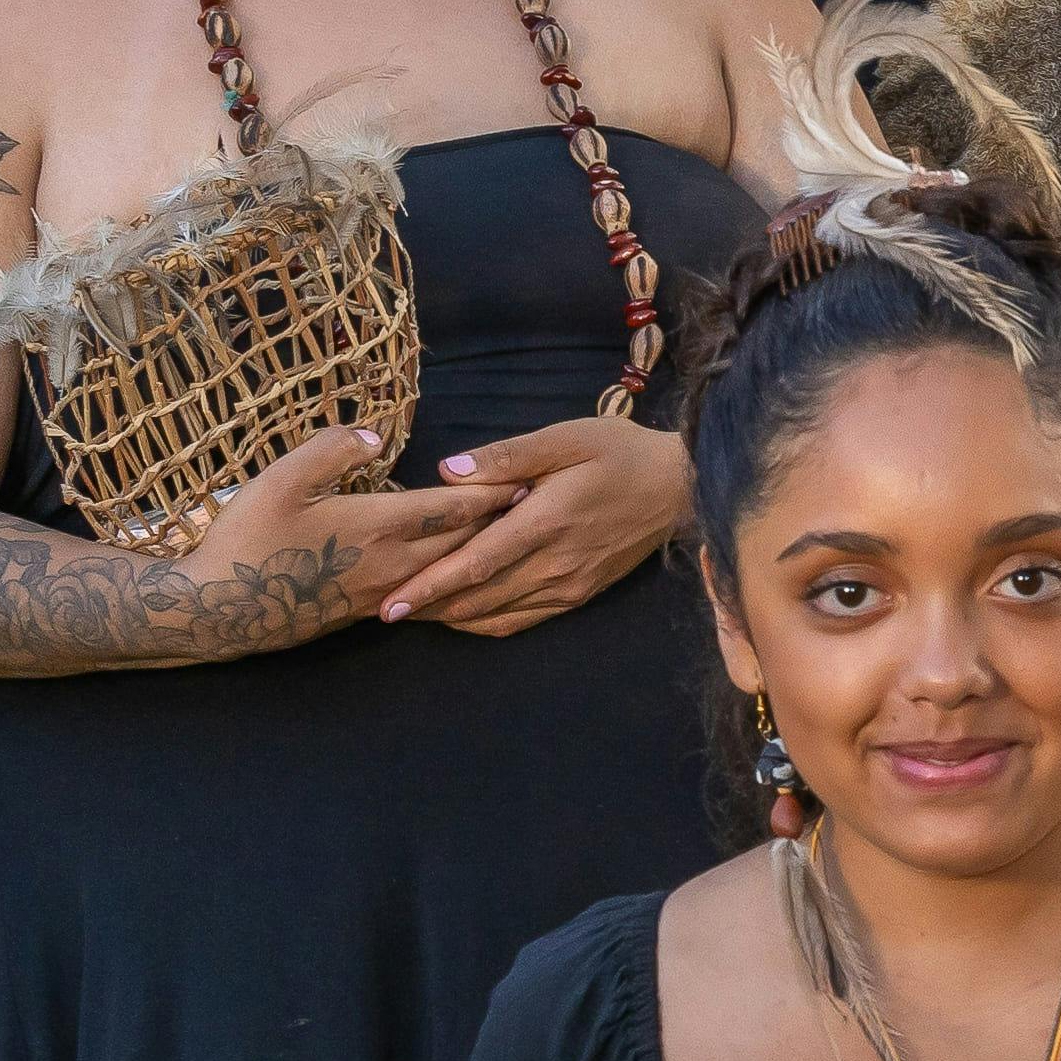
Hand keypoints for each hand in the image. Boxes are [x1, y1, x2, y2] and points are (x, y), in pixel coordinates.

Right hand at [173, 426, 499, 635]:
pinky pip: (425, 593)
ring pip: (446, 571)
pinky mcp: (365, 611)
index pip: (449, 507)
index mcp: (376, 527)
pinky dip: (450, 581)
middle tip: (535, 507)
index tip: (525, 479)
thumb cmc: (246, 540)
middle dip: (498, 523)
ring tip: (510, 539)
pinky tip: (459, 579)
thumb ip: (329, 451)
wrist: (217, 611)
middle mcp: (389, 564)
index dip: (489, 493)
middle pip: (459, 542)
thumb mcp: (279, 481)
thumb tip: (373, 436)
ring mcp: (379, 592)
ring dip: (479, 553)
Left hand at [371, 409, 691, 637]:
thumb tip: (447, 472)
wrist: (679, 488)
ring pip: (497, 614)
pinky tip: (461, 615)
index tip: (390, 602)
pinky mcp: (579, 595)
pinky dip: (486, 622)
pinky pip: (523, 619)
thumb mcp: (565, 438)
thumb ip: (506, 457)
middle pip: (479, 597)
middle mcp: (556, 563)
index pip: (477, 562)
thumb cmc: (619, 452)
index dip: (430, 585)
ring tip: (411, 614)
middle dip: (428, 607)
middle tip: (381, 610)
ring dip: (452, 617)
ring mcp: (569, 585)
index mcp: (546, 521)